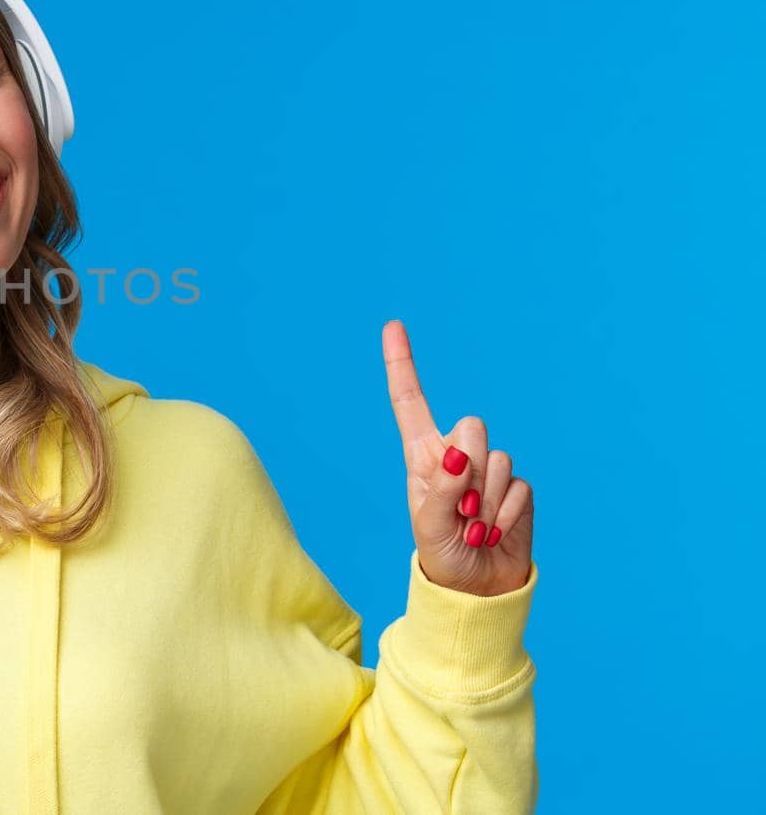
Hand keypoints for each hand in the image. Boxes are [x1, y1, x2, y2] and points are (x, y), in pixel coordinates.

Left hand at [382, 320, 533, 595]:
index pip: (410, 402)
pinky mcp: (517, 490)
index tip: (393, 325)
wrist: (476, 589)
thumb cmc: (441, 555)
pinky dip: (505, 516)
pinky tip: (494, 533)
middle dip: (469, 467)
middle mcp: (456, 456)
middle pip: (472, 426)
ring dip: (485, 502)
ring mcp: (488, 471)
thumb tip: (459, 452)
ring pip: (498, 460)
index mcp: (423, 456)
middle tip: (460, 510)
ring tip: (473, 528)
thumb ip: (444, 487)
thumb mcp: (430, 525)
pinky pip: (520, 489)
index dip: (402, 364)